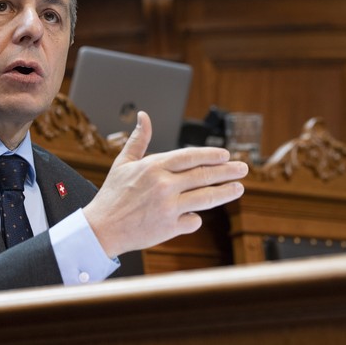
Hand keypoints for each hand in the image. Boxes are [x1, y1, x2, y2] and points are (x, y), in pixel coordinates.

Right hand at [83, 111, 246, 256]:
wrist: (101, 229)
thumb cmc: (112, 194)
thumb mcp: (123, 163)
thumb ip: (139, 140)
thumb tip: (144, 115)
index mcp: (154, 167)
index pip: (190, 157)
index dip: (211, 155)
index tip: (226, 155)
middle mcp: (163, 186)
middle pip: (203, 176)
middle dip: (227, 171)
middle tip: (243, 169)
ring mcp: (168, 208)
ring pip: (205, 198)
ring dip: (225, 192)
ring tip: (238, 188)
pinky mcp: (169, 228)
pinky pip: (193, 221)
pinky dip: (196, 217)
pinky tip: (198, 214)